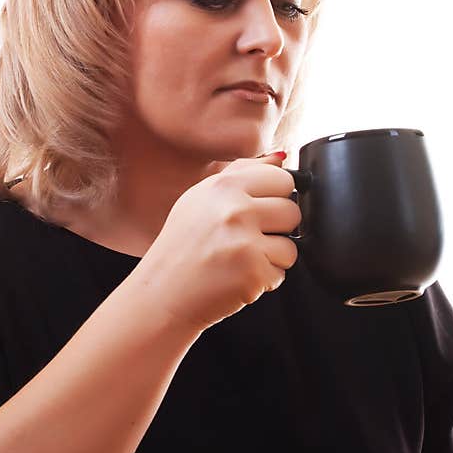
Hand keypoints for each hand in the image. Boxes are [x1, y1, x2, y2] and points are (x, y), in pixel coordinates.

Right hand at [140, 153, 300, 332]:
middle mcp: (234, 210)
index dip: (275, 198)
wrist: (160, 294)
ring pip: (290, 245)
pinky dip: (263, 280)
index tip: (258, 210)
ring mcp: (245, 242)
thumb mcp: (201, 198)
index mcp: (223, 186)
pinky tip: (237, 277)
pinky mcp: (253, 273)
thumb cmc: (180, 248)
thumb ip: (242, 173)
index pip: (282, 179)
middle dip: (277, 229)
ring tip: (240, 260)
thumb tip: (281, 158)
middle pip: (291, 211)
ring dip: (272, 257)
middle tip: (247, 239)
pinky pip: (280, 273)